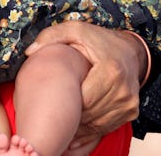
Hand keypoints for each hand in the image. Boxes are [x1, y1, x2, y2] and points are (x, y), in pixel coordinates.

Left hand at [25, 21, 142, 146]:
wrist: (130, 51)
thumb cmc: (100, 41)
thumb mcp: (76, 30)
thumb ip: (52, 36)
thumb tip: (29, 52)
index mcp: (110, 69)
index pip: (83, 100)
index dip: (66, 102)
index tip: (51, 100)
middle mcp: (123, 89)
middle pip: (90, 115)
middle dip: (70, 116)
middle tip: (52, 113)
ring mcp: (128, 103)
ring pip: (97, 125)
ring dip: (79, 127)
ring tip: (61, 122)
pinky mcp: (131, 112)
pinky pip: (106, 128)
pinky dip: (90, 130)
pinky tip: (74, 129)